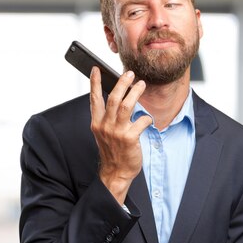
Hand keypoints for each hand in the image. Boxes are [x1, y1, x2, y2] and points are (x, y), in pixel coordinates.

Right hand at [90, 67, 152, 203]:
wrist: (116, 172)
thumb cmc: (112, 152)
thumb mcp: (103, 133)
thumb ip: (108, 117)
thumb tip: (118, 99)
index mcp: (97, 123)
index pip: (94, 99)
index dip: (95, 83)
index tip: (96, 69)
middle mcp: (105, 125)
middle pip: (113, 98)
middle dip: (122, 83)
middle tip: (130, 73)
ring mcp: (117, 132)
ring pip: (127, 105)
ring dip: (135, 92)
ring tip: (141, 84)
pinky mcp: (129, 138)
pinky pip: (141, 121)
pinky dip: (146, 118)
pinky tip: (148, 119)